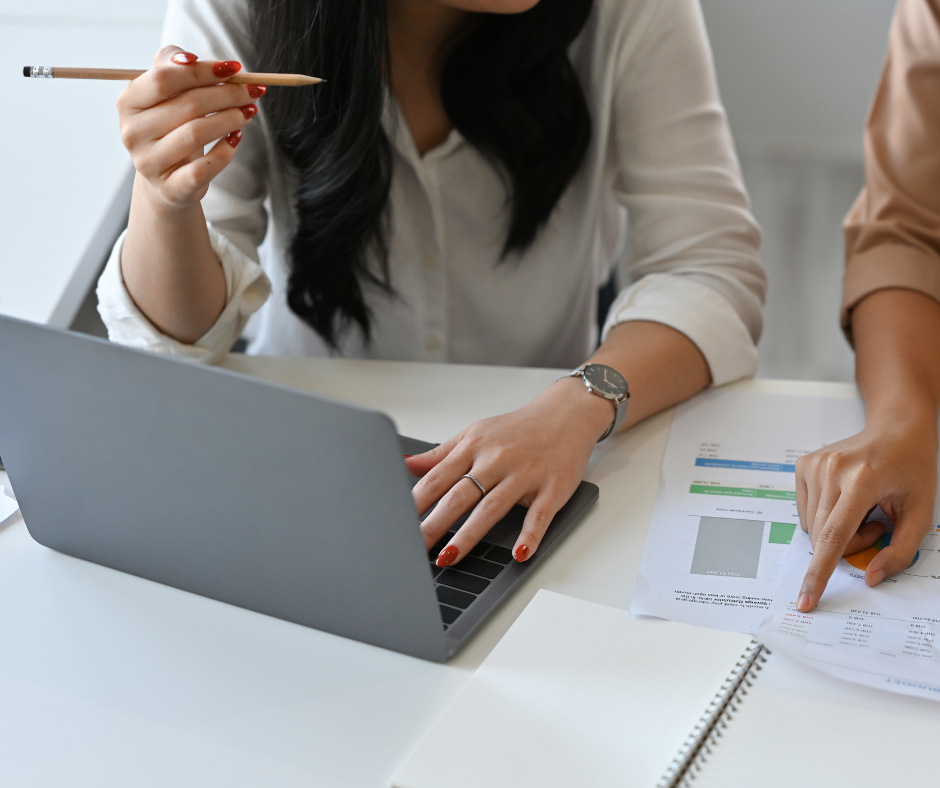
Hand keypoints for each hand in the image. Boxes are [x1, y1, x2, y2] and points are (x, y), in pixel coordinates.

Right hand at [117, 46, 263, 209]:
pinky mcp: (172, 188)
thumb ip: (173, 67)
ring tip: (248, 112)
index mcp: (129, 103)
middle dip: (227, 95)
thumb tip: (192, 59)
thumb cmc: (171, 126)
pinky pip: (205, 167)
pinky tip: (236, 138)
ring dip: (230, 119)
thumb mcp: (166, 94)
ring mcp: (149, 163)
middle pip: (188, 105)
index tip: (234, 68)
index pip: (164, 79)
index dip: (202, 71)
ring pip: (197, 134)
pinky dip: (226, 150)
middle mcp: (133, 133)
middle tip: (252, 91)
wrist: (168, 176)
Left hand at [407, 378, 612, 566]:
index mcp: (474, 447)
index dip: (416, 502)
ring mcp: (525, 475)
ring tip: (449, 557)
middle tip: (414, 548)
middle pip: (459, 495)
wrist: (567, 414)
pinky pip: (539, 515)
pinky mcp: (552, 488)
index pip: (438, 478)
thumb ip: (441, 454)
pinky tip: (519, 553)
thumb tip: (407, 464)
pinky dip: (530, 535)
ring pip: (492, 507)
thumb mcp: (476, 434)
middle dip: (435, 523)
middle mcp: (497, 460)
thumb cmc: (519, 428)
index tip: (397, 522)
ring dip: (469, 534)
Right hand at [794, 413, 937, 611]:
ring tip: (862, 509)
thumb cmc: (912, 468)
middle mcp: (831, 470)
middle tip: (875, 525)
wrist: (897, 429)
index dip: (819, 573)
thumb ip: (900, 551)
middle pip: (823, 536)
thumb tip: (870, 577)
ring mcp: (813, 465)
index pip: (833, 536)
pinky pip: (805, 512)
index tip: (806, 598)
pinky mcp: (803, 465)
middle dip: (848, 544)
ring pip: (812, 527)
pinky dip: (825, 517)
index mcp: (862, 480)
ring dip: (836, 531)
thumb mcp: (922, 514)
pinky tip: (845, 500)